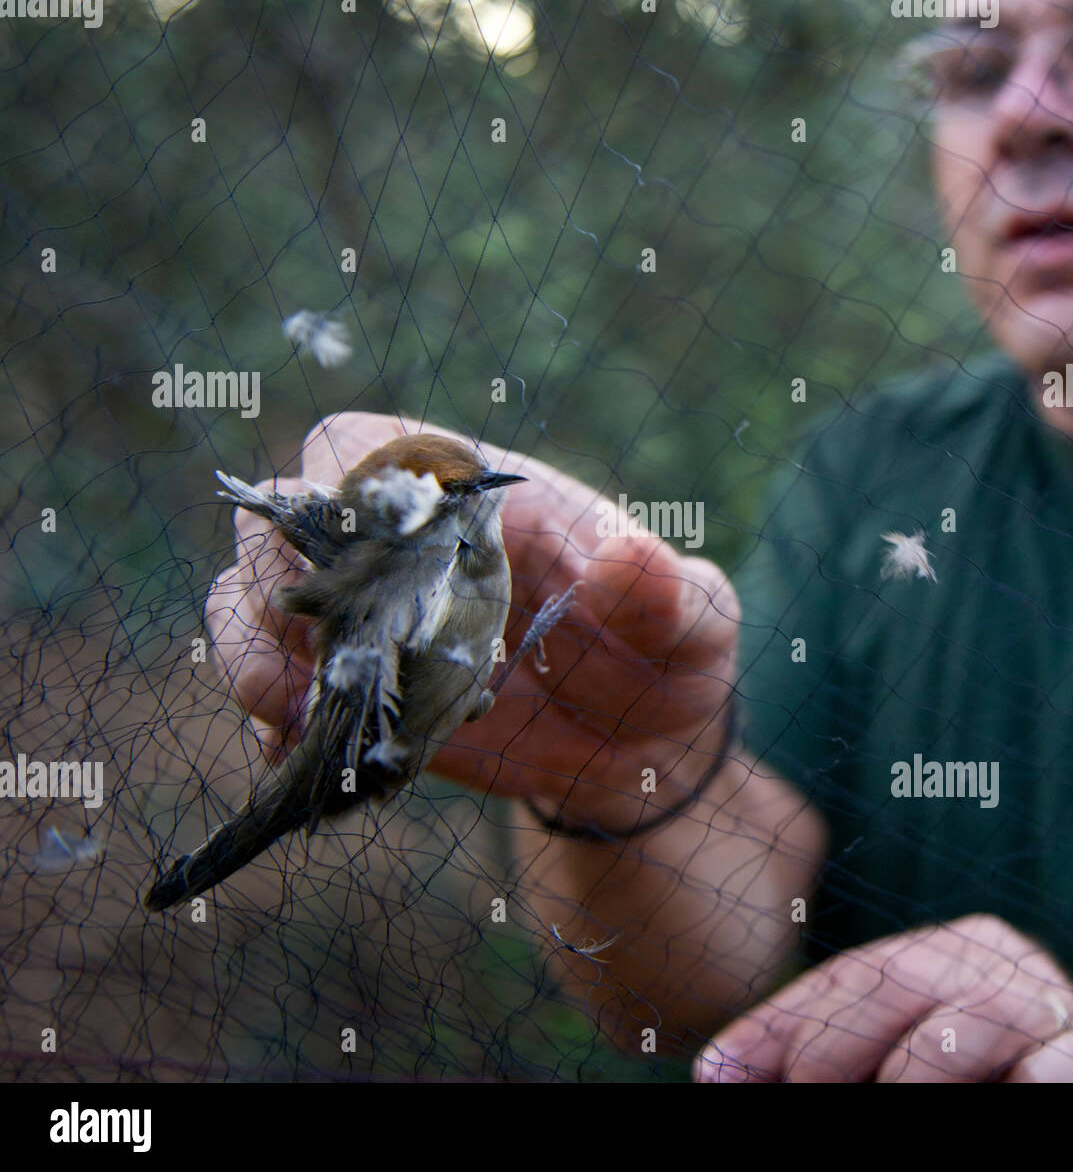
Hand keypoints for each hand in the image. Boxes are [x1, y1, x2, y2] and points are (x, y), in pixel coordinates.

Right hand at [204, 411, 737, 826]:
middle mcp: (406, 548)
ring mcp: (372, 620)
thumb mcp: (694, 624)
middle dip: (277, 575)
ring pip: (252, 600)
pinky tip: (304, 752)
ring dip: (255, 650)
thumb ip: (669, 591)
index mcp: (478, 499)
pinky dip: (271, 718)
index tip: (365, 553)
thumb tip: (629, 556)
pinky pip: (273, 686)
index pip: (372, 446)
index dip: (344, 485)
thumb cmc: (666, 660)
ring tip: (296, 707)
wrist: (636, 749)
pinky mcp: (359, 688)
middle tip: (319, 643)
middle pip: (282, 517)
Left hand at [693, 913, 1072, 1081]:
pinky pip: (1061, 1064)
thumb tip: (720, 1072)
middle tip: (796, 1100)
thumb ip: (833, 1058)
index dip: (779, 1024)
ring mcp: (1052, 1002)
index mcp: (947, 951)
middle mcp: (999, 961)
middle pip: (896, 985)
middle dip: (828, 1047)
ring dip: (909, 1081)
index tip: (719, 1072)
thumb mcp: (901, 1061)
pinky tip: (1000, 1101)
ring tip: (881, 1118)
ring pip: (965, 1028)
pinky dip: (1024, 1088)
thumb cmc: (985, 1087)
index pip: (848, 977)